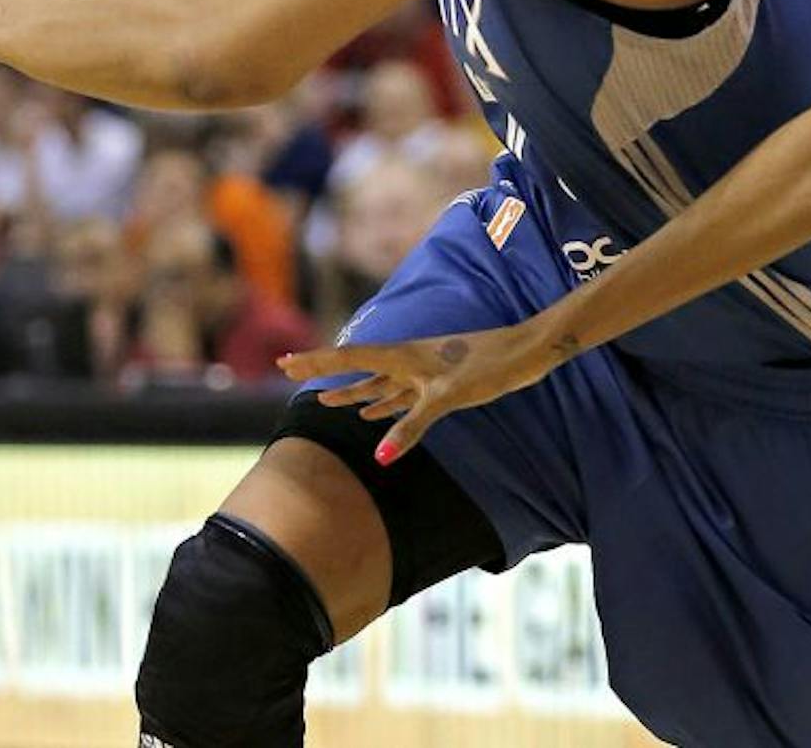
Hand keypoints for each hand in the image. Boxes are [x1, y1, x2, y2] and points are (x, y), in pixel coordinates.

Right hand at [277, 319, 568, 464]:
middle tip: (290, 371)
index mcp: (404, 355)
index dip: (316, 361)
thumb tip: (380, 459)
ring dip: (352, 392)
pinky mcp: (441, 382)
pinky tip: (373, 414)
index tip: (284, 360)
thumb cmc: (489, 367)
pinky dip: (383, 404)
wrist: (527, 351)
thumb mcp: (448, 398)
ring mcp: (424, 371)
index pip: (349, 358)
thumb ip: (412, 427)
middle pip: (358, 368)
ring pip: (378, 383)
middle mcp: (409, 360)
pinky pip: (401, 395)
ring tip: (325, 400)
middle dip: (325, 372)